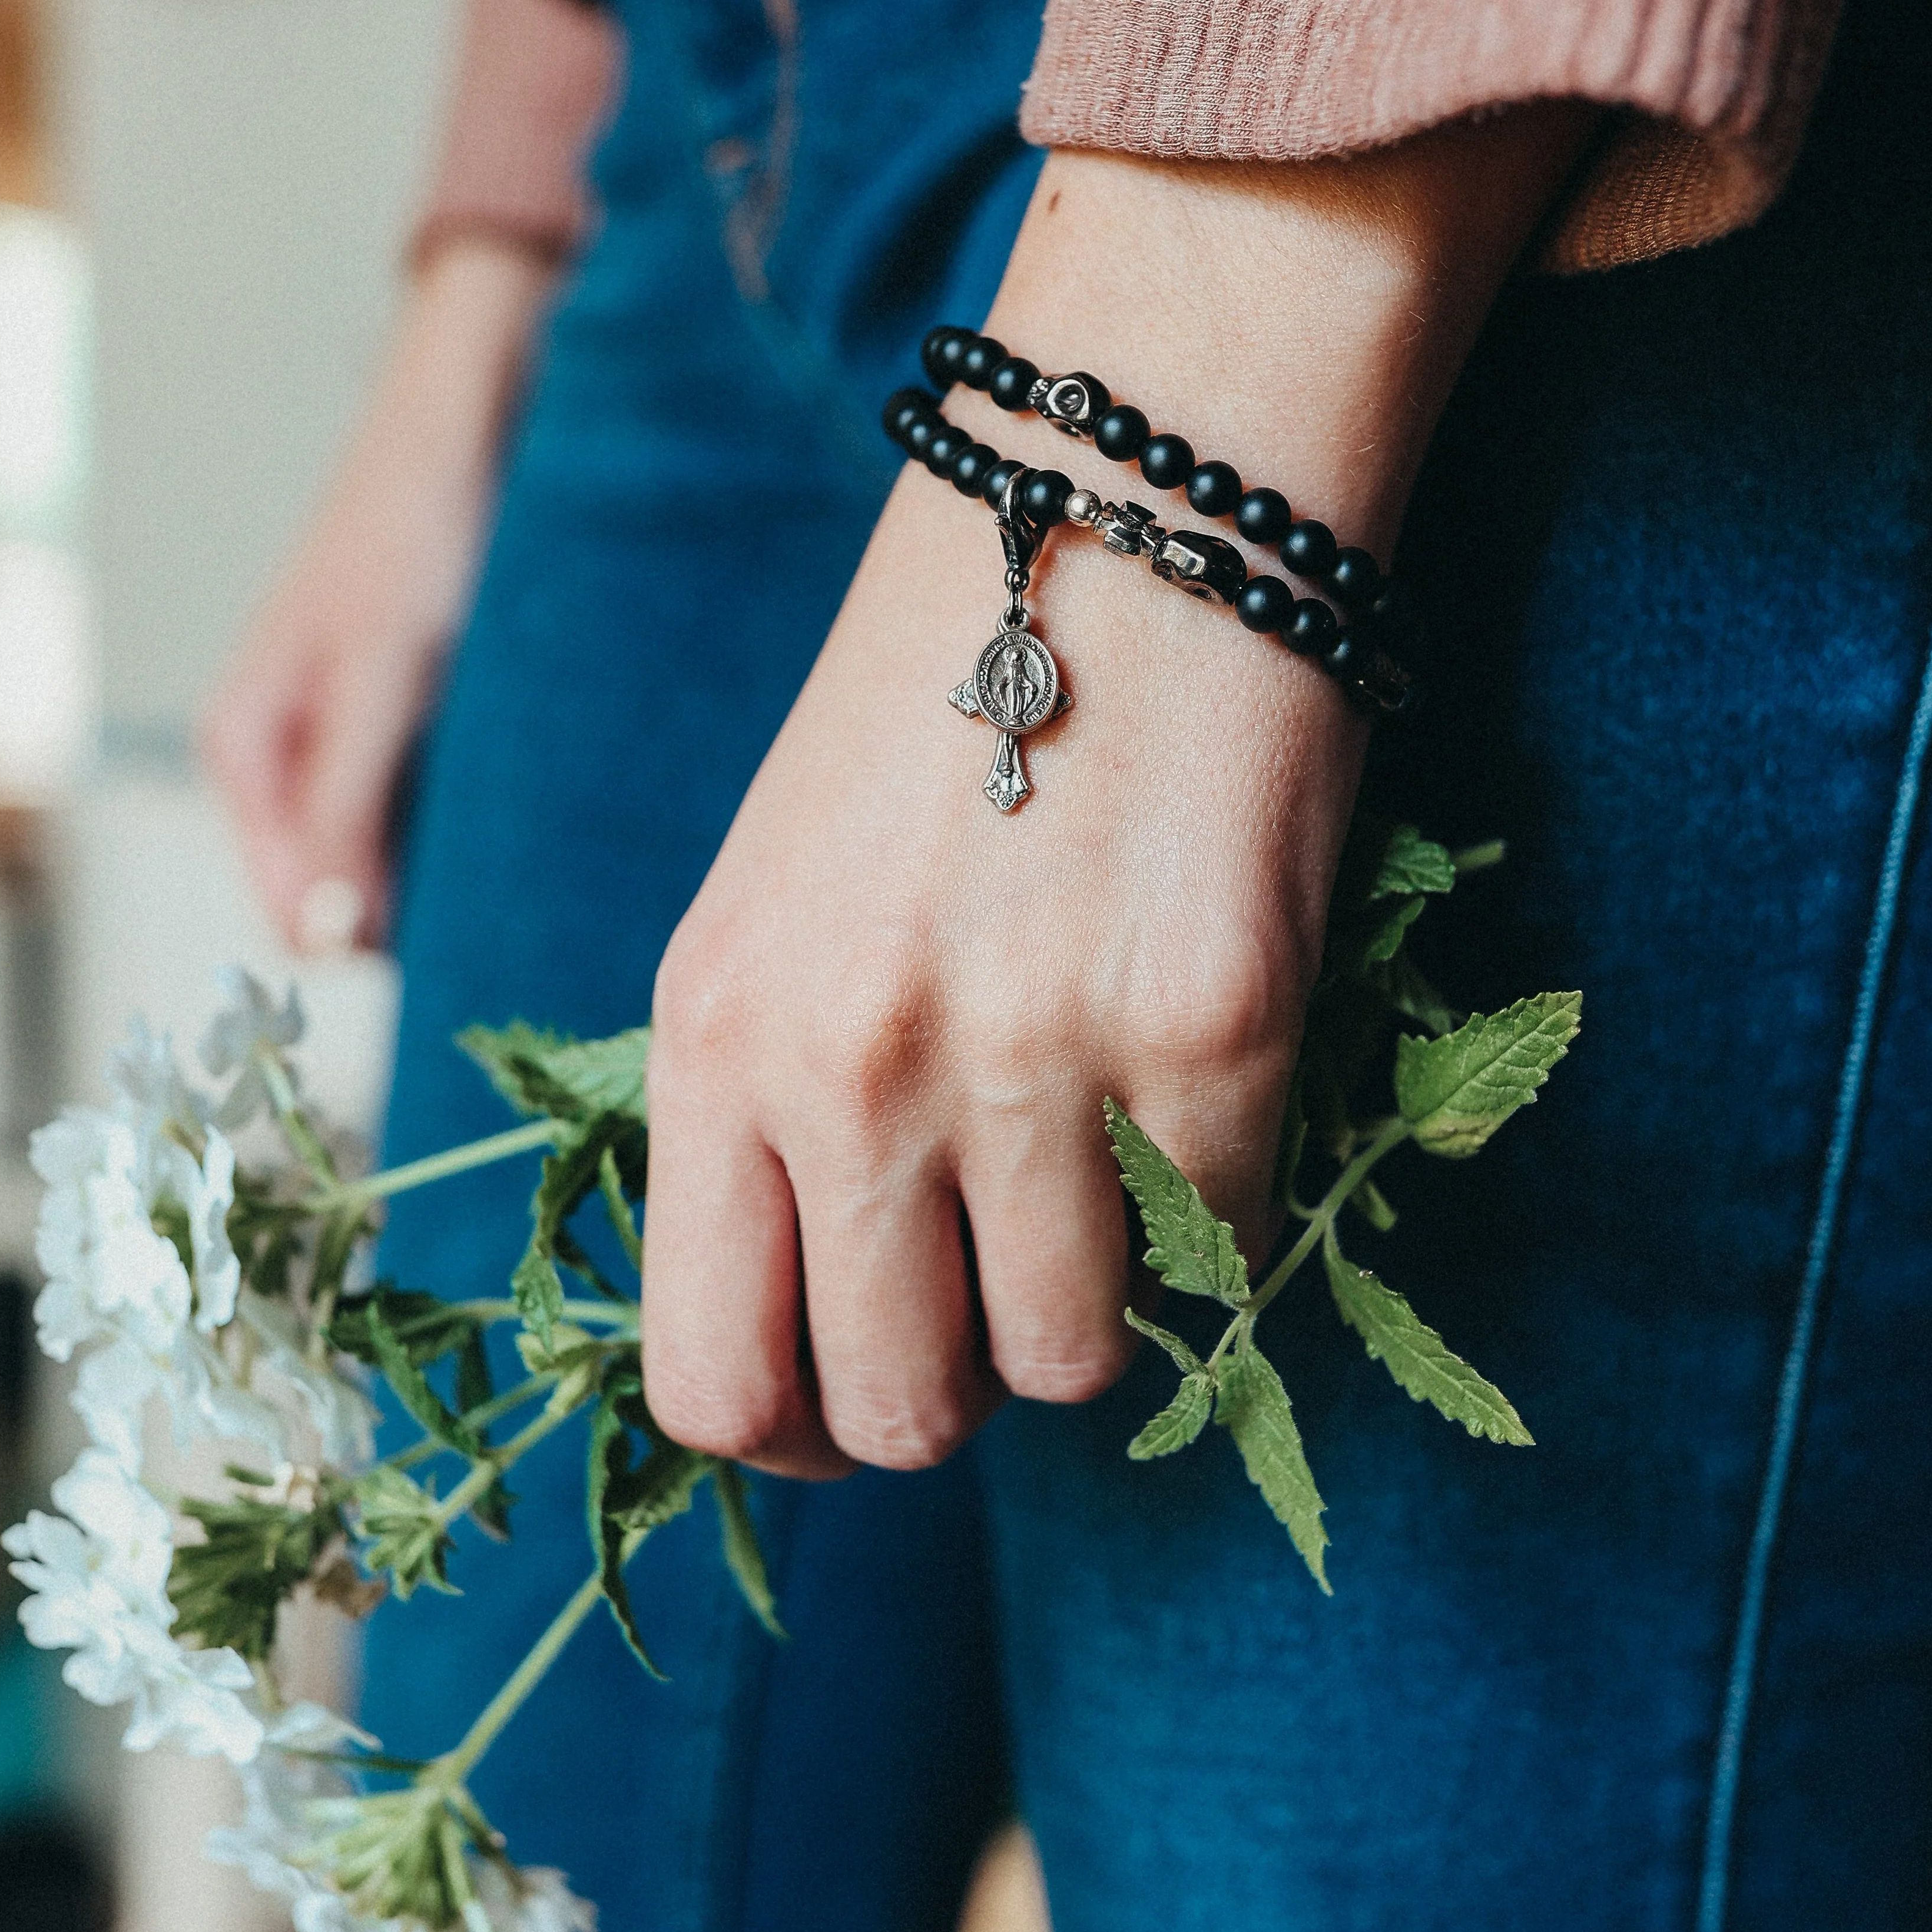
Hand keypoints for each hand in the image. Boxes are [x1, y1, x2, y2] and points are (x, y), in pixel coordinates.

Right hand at [201, 238, 557, 951]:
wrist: (468, 426)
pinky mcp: (399, 724)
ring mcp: (343, 742)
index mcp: (243, 749)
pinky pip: (419, 812)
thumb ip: (344, 803)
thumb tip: (324, 933)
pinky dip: (461, 828)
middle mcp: (284, 757)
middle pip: (333, 891)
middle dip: (403, 915)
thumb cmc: (413, 529)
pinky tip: (519, 825)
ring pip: (381, 858)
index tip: (450, 958)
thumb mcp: (378, 676)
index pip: (288, 905)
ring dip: (440, 874)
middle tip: (502, 917)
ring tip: (518, 869)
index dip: (360, 944)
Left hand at [642, 114, 1594, 1477]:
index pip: (709, 1381)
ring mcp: (1035, 1059)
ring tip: (1104, 1162)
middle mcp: (851, 1070)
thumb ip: (767, 1117)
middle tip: (994, 1284)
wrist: (1120, 506)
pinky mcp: (1215, 1032)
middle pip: (897, 1413)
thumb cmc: (933, 713)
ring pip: (1073, 1363)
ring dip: (1097, 1302)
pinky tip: (1200, 1080)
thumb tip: (830, 1308)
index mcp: (711, 1034)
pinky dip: (1218, 1207)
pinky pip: (1222, 1252)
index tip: (852, 1384)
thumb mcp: (772, 912)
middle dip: (953, 1386)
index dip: (792, 1425)